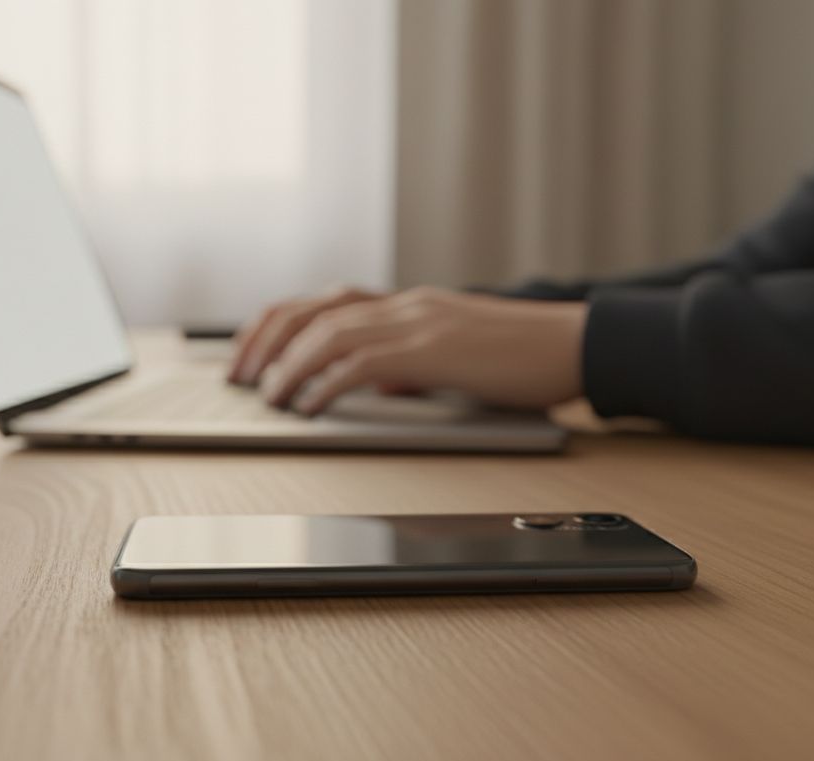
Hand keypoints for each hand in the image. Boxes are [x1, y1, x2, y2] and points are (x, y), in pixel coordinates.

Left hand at [240, 286, 588, 415]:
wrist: (575, 346)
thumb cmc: (522, 357)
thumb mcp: (454, 360)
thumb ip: (412, 367)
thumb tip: (379, 387)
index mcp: (406, 305)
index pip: (324, 303)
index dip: (278, 325)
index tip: (250, 355)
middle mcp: (404, 305)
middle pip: (311, 310)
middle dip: (265, 341)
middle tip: (238, 377)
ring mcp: (418, 323)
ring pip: (329, 333)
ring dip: (289, 366)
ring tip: (268, 396)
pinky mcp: (433, 350)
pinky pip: (363, 362)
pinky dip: (327, 382)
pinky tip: (311, 404)